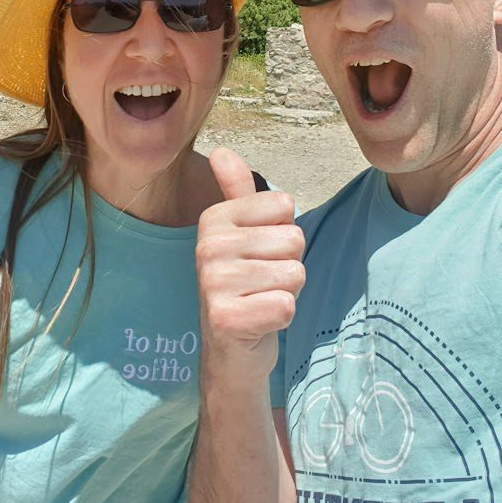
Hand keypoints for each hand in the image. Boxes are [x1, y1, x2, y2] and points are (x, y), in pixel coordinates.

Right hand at [197, 147, 305, 386]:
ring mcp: (212, 284)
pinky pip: (285, 305)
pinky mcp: (225, 319)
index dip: (284, 234)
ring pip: (294, 274)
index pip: (285, 206)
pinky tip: (259, 322)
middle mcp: (207, 247)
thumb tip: (221, 151)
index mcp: (213, 219)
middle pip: (294, 240)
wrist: (231, 350)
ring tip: (260, 300)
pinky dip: (281, 317)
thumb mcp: (243, 234)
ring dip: (286, 292)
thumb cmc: (246, 284)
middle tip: (262, 283)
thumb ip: (237, 191)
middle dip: (289, 266)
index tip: (261, 254)